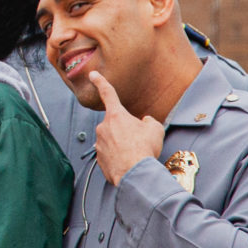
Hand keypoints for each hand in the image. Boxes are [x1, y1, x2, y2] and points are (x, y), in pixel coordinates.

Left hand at [88, 71, 165, 185]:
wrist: (135, 173)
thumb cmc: (144, 149)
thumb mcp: (155, 129)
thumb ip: (148, 121)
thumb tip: (144, 122)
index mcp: (116, 115)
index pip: (108, 93)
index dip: (100, 82)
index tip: (93, 74)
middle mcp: (104, 127)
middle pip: (116, 124)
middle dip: (125, 130)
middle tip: (138, 142)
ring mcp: (99, 143)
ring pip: (112, 140)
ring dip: (122, 145)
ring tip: (135, 154)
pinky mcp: (99, 158)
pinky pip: (110, 154)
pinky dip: (119, 157)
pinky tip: (128, 163)